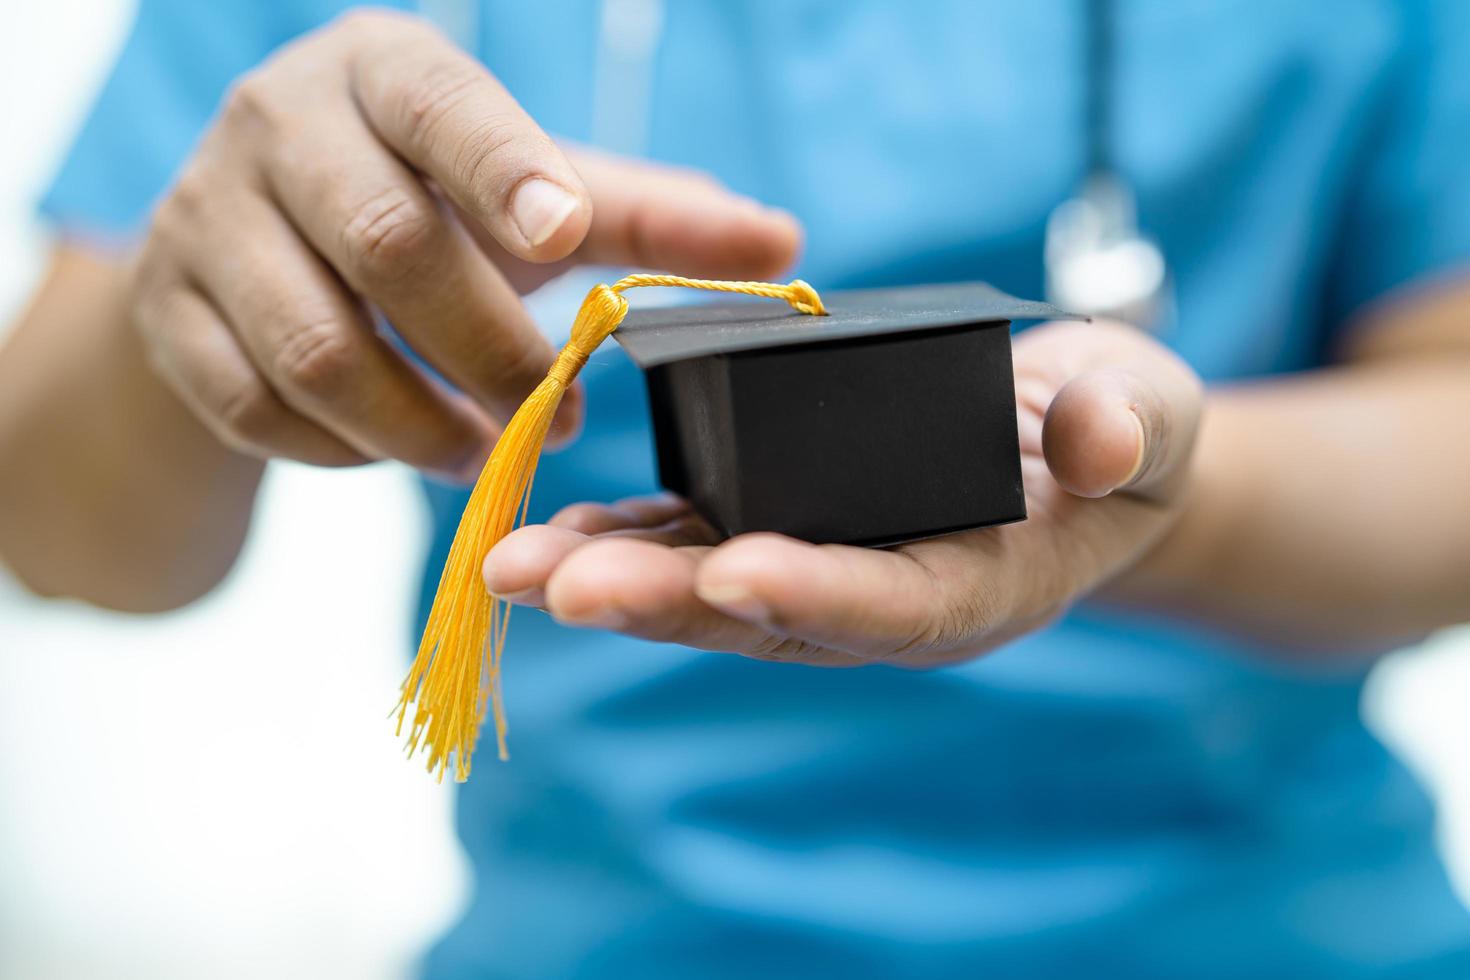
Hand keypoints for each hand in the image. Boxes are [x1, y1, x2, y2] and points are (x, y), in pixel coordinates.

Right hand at [129, 10, 798, 480]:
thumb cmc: (430, 205)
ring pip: (314, 347)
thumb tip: (784, 246)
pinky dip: (343, 450)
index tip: (564, 237)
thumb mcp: (533, 194)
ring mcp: (204, 218)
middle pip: (383, 241)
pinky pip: (255, 408)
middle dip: (490, 350)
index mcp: (383, 71)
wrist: (261, 242)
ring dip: (421, 424)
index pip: (439, 104)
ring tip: (489, 450)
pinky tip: (399, 447)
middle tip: (562, 411)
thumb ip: (649, 222)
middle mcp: (279, 123)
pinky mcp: (165, 314)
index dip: (500, 167)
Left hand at [483, 319, 1202, 666]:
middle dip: (664, 600)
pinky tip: (551, 530)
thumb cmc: (1120, 432)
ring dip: (612, 574)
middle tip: (558, 585)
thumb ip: (1131, 427)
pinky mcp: (786, 524)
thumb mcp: (1152, 418)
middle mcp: (883, 596)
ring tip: (510, 566)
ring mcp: (826, 566)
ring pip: (711, 586)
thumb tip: (1099, 437)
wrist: (1077, 450)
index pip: (893, 604)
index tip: (736, 574)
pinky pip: (700, 537)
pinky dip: (628, 534)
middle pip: (766, 613)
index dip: (817, 593)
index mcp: (976, 585)